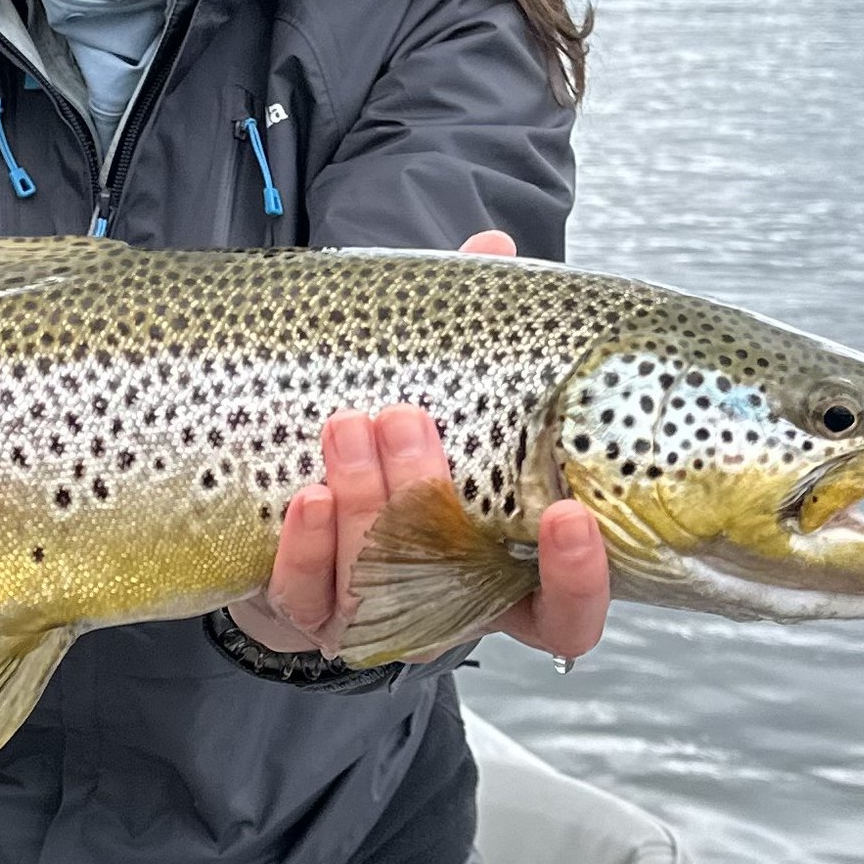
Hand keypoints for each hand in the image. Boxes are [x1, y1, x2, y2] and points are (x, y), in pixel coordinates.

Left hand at [224, 228, 610, 667]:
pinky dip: (306, 548)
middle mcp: (448, 607)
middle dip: (431, 501)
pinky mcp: (303, 613)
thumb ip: (474, 332)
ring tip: (351, 426)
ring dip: (366, 507)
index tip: (566, 515)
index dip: (576, 578)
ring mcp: (374, 617)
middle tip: (406, 419)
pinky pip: (304, 597)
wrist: (287, 491)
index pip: (568, 612)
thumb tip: (492, 246)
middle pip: (459, 594)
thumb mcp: (443, 389)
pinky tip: (308, 496)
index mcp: (508, 571)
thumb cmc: (396, 440)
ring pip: (378, 591)